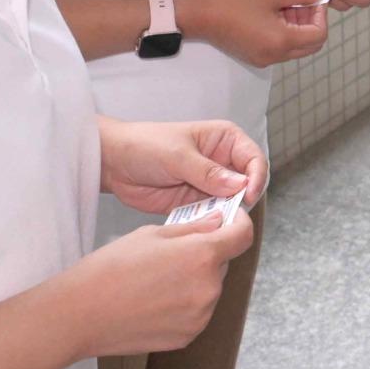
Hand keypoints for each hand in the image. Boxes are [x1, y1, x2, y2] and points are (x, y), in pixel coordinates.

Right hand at [54, 206, 253, 357]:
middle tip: (174, 252)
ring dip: (195, 280)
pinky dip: (184, 303)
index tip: (230, 220)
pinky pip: (196, 312)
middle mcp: (208, 289)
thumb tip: (218, 223)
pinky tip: (154, 301)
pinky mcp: (187, 336)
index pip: (243, 236)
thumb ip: (193, 229)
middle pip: (222, 263)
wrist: (79, 315)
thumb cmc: (111, 268)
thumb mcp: (152, 234)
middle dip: (206, 254)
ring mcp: (200, 317)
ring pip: (209, 289)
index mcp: (202, 256)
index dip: (239, 224)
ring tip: (157, 279)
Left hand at [99, 115, 266, 214]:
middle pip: (247, 183)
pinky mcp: (195, 203)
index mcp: (225, 140)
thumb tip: (241, 185)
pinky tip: (201, 228)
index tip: (248, 196)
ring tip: (215, 224)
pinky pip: (210, 215)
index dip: (257, 177)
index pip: (253, 158)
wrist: (113, 162)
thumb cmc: (146, 146)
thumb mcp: (178, 156)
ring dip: (226, 214)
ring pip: (230, 203)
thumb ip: (209, 172)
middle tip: (233, 214)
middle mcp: (222, 162)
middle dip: (243, 199)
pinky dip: (209, 223)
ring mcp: (209, 184)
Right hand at [176, 0, 331, 67]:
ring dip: (299, 27)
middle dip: (313, 22)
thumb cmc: (235, 1)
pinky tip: (274, 14)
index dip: (321, 15)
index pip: (319, 35)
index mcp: (282, 42)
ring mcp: (265, 60)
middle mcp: (276, 57)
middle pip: (311, 45)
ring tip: (286, 5)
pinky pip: (280, 49)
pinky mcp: (255, 57)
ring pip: (296, 48)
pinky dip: (285, 33)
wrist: (200, 14)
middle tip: (303, 1)